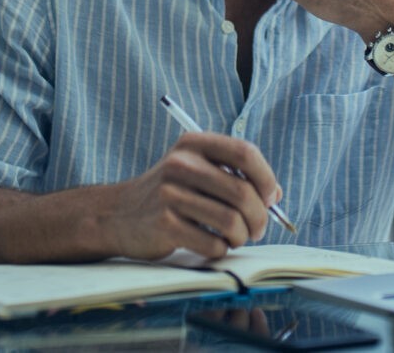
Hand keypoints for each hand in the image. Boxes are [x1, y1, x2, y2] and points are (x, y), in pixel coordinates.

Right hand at [104, 132, 281, 261]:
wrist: (117, 214)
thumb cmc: (169, 193)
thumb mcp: (196, 171)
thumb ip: (234, 176)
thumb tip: (275, 196)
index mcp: (194, 144)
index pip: (245, 152)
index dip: (266, 177)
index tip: (269, 197)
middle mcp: (181, 164)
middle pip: (242, 192)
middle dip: (259, 217)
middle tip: (258, 229)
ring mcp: (170, 194)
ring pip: (231, 221)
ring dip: (242, 236)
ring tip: (236, 238)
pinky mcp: (164, 225)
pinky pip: (213, 244)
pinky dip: (221, 249)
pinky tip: (212, 245)